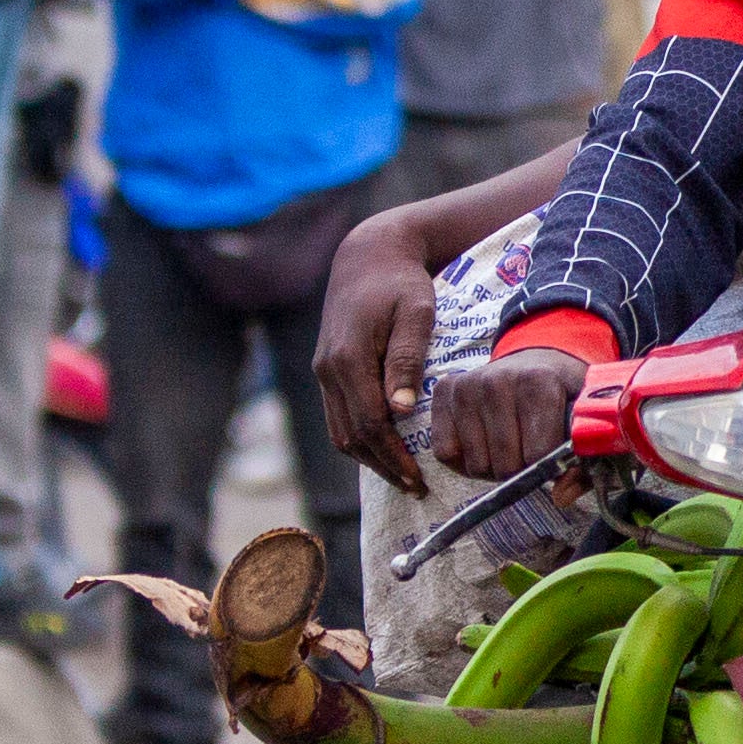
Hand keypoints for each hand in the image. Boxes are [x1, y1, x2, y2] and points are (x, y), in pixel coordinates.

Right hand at [317, 216, 443, 491]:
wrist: (368, 256)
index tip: (419, 478)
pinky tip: (385, 448)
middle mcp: (328, 369)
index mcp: (348, 358)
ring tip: (402, 475)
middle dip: (382, 466)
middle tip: (415, 487)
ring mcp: (323, 370)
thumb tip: (400, 411)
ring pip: (339, 430)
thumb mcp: (416, 313)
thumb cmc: (402, 283)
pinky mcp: (327, 369)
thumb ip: (408, 359)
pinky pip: (338, 416)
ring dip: (368, 458)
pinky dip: (359, 438)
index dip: (393, 456)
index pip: (369, 424)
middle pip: (350, 435)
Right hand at [428, 345, 584, 487]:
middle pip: (505, 466)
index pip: (538, 455)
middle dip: (519, 470)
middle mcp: (497, 380)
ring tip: (507, 443)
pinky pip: (445, 453)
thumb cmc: (560, 394)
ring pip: (475, 465)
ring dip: (492, 467)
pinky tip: (481, 438)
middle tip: (528, 450)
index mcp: (539, 381)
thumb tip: (561, 497)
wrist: (531, 360)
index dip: (546, 467)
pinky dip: (463, 458)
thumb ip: (585, 460)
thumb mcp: (583, 419)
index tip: (552, 454)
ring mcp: (466, 386)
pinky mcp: (442, 392)